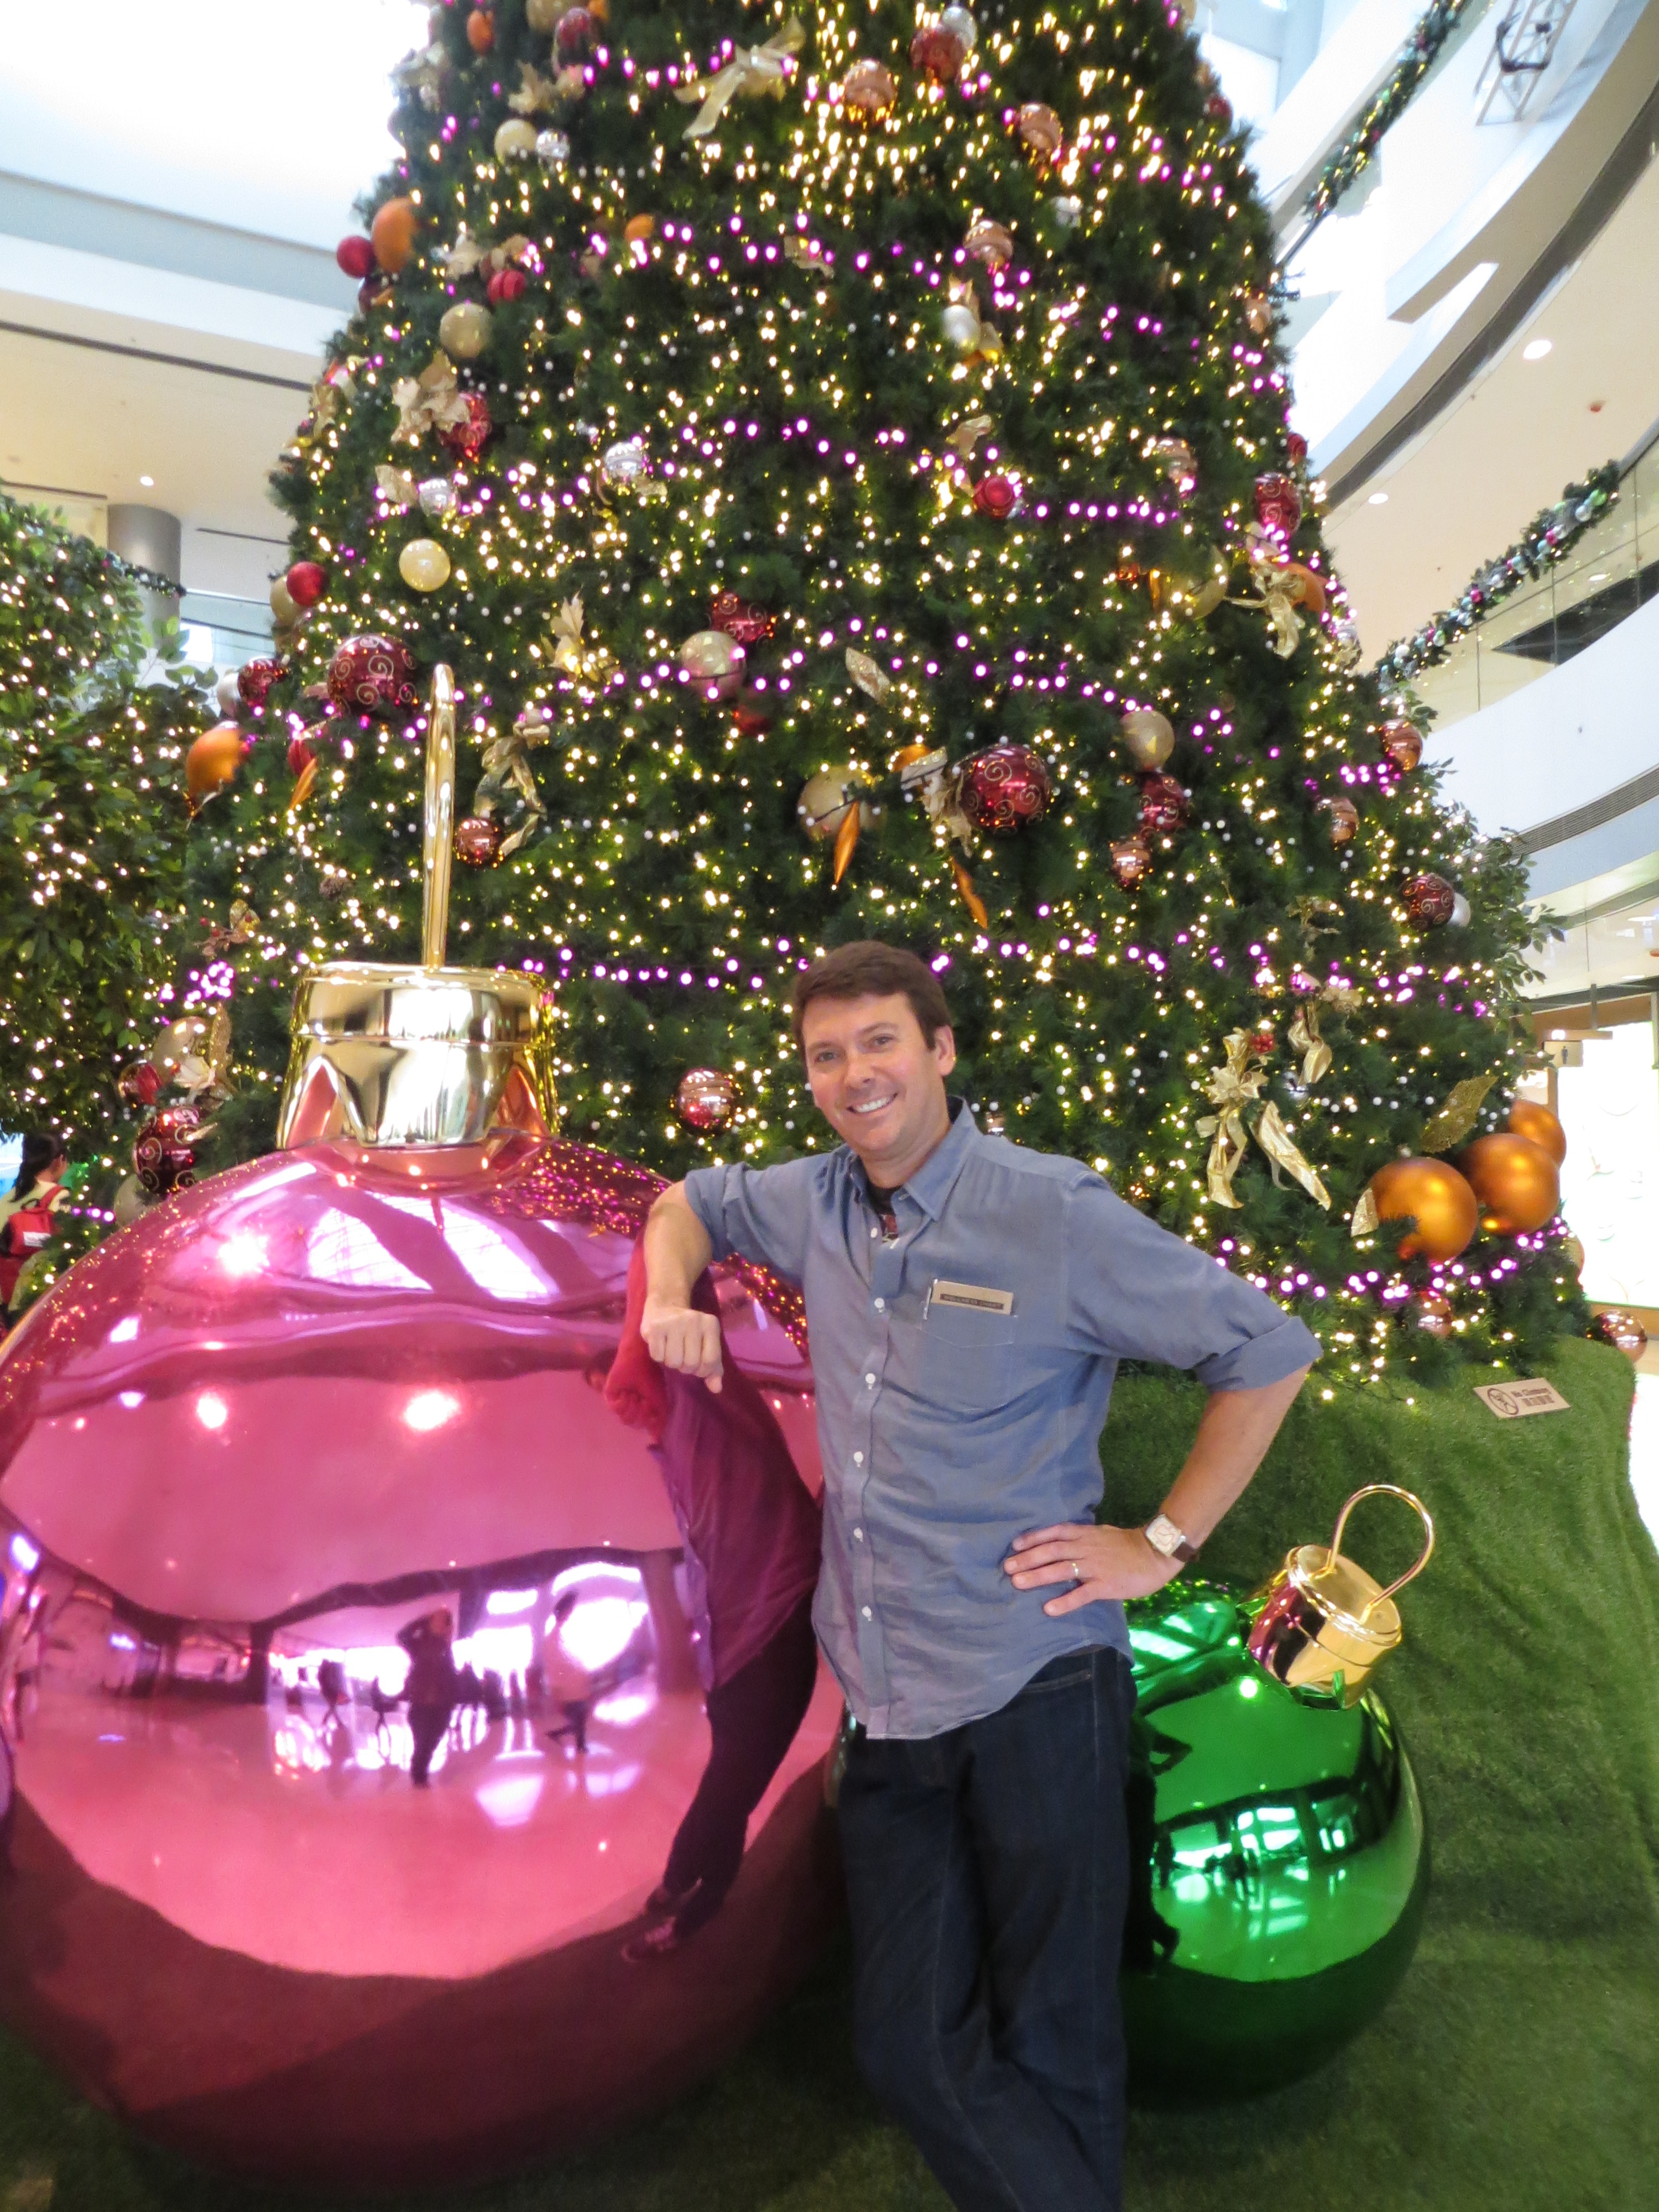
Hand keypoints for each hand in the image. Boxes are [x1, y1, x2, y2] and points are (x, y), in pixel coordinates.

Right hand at [640, 1295, 722, 1391]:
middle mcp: (694, 1320)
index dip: (703, 1370)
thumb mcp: (705, 1345)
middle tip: (682, 1354)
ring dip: (671, 1362)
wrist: (664, 1307)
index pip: (711, 1360)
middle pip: (691, 1363)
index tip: (697, 1365)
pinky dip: (658, 1356)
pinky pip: (658, 1357)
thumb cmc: (688, 1331)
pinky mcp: (656, 1327)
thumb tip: (716, 1389)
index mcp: (711, 1324)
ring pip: (674, 1362)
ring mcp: (674, 1322)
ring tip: (671, 1349)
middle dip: (685, 1366)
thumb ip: (713, 1367)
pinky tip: (660, 1344)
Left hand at [1003, 1522, 1179, 1614]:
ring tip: (1017, 1583)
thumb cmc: (1130, 1544)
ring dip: (1037, 1576)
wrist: (1156, 1553)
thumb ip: (1083, 1537)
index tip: (1015, 1545)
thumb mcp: (1102, 1534)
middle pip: (1051, 1551)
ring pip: (1060, 1570)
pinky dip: (1065, 1601)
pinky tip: (1049, 1609)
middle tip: (1007, 1567)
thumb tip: (1064, 1540)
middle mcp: (1085, 1548)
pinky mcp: (1105, 1584)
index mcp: (1085, 1534)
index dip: (1033, 1538)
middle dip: (1027, 1559)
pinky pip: (1082, 1594)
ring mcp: (1095, 1566)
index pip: (1054, 1533)